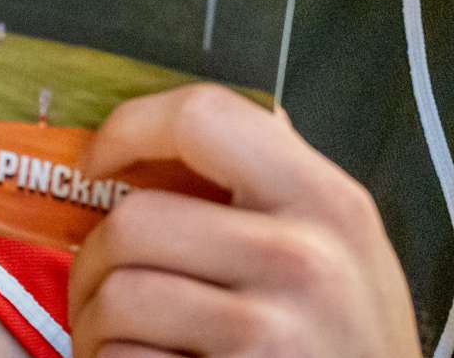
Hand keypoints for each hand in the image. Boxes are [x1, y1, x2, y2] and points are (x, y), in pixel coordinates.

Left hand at [69, 84, 421, 357]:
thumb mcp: (354, 248)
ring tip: (126, 336)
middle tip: (104, 282)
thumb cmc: (358, 345)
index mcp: (327, 201)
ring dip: (96, 324)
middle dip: (95, 257)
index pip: (203, 117)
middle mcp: (302, 259)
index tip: (100, 161)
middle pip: (136, 220)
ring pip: (117, 298)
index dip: (131, 128)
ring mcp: (267, 332)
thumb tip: (206, 123)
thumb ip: (287, 185)